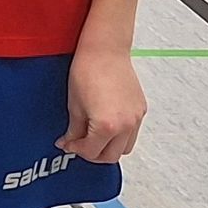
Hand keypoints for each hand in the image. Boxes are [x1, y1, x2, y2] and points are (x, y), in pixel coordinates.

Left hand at [59, 46, 145, 162]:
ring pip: (125, 148)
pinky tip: (105, 126)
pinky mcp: (141, 110)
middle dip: (92, 154)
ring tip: (92, 137)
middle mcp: (126, 125)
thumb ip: (74, 130)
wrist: (105, 50)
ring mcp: (136, 118)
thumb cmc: (87, 72)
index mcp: (107, 126)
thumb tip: (70, 142)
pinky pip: (132, 133)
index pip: (91, 151)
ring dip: (109, 148)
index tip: (67, 144)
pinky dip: (120, 136)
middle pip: (111, 156)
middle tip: (78, 144)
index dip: (76, 149)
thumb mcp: (74, 105)